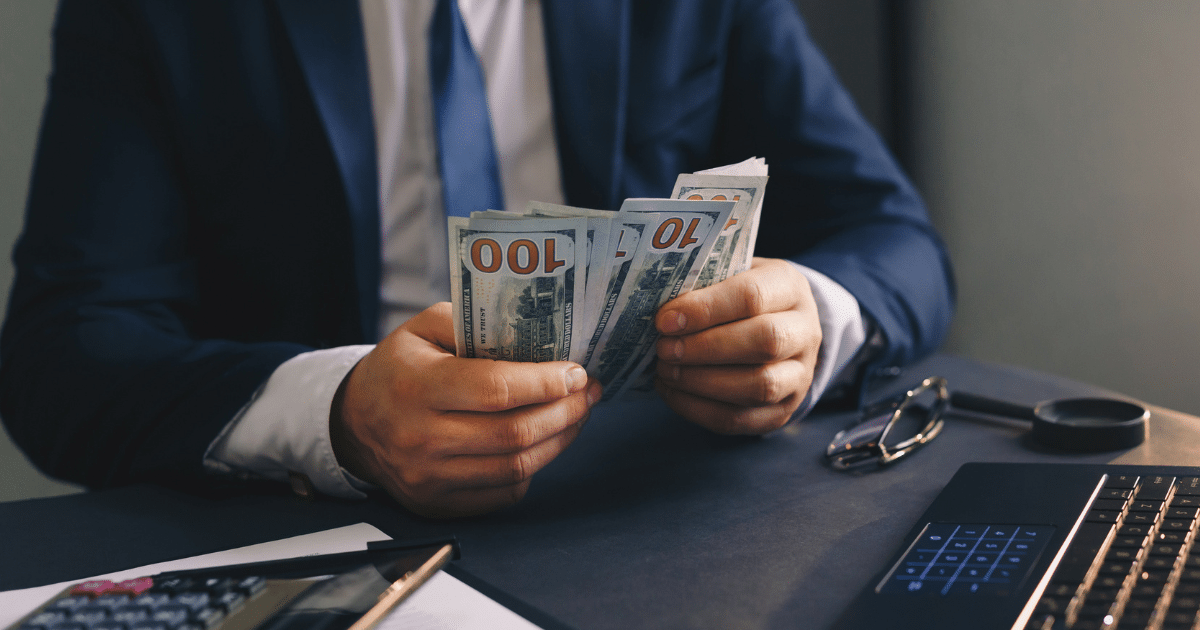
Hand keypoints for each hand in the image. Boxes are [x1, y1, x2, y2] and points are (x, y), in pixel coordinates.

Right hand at [330, 302, 601, 517]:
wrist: (354, 422)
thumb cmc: (398, 369)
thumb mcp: (423, 328)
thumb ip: (474, 323)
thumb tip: (536, 334)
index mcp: (416, 387)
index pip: (496, 390)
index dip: (546, 382)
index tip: (576, 372)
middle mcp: (420, 438)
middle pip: (514, 433)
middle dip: (565, 412)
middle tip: (588, 393)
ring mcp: (429, 478)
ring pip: (516, 467)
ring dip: (559, 440)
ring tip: (576, 415)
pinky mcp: (438, 504)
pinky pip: (503, 492)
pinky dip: (533, 468)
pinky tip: (543, 442)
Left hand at [653, 257, 821, 433]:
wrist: (779, 327)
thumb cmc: (739, 298)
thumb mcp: (730, 276)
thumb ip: (703, 286)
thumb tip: (660, 311)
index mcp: (789, 287)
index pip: (752, 296)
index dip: (705, 309)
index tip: (665, 320)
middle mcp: (805, 331)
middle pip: (764, 342)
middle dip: (705, 348)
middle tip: (663, 349)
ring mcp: (800, 375)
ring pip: (759, 386)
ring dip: (702, 382)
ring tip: (665, 371)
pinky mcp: (784, 410)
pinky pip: (743, 419)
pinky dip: (700, 409)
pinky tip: (671, 392)